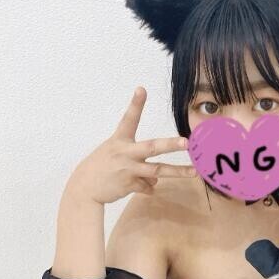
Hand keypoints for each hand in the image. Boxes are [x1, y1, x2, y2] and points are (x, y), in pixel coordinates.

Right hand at [67, 86, 196, 204]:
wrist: (84, 189)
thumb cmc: (101, 168)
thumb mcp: (115, 155)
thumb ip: (137, 160)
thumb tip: (156, 177)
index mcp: (120, 140)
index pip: (129, 119)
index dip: (136, 104)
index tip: (142, 89)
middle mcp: (125, 153)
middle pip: (152, 147)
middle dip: (170, 145)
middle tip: (186, 142)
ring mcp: (128, 169)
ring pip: (157, 170)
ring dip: (177, 172)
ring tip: (194, 172)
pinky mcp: (130, 185)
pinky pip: (148, 186)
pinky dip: (149, 187)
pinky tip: (143, 187)